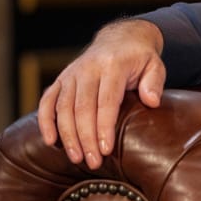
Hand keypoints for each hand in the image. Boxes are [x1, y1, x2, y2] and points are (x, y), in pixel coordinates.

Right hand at [38, 18, 166, 169]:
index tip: (106, 150)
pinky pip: (47, 100)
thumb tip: (151, 102)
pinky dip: (45, 121)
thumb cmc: (140, 58)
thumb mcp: (155, 65)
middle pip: (82, 108)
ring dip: (68, 135)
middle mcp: (88, 68)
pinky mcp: (61, 79)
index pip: (106, 101)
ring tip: (77, 158)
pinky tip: (50, 141)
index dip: (104, 127)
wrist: (120, 38)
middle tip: (93, 162)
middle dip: (86, 138)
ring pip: (63, 107)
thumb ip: (154, 82)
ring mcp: (72, 73)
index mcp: (112, 65)